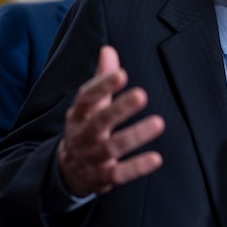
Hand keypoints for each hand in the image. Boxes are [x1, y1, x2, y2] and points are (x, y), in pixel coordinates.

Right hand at [57, 45, 164, 196]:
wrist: (68, 171)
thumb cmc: (86, 128)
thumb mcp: (89, 105)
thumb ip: (101, 78)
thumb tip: (108, 49)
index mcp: (78, 114)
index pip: (86, 98)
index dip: (102, 86)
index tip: (121, 74)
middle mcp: (83, 135)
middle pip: (100, 121)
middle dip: (119, 109)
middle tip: (141, 95)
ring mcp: (92, 157)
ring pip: (112, 147)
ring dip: (135, 135)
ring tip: (158, 123)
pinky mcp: (103, 177)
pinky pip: (120, 174)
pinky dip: (136, 167)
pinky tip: (156, 158)